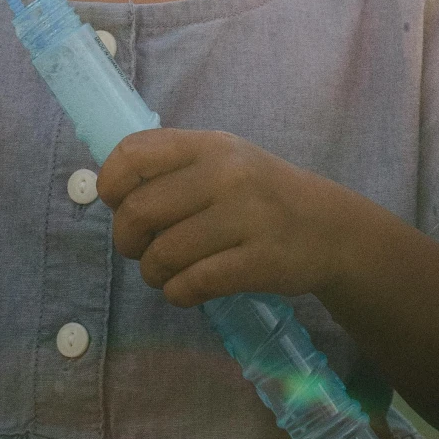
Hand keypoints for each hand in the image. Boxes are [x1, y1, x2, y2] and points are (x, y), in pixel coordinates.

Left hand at [100, 129, 369, 307]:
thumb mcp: (225, 161)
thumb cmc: (262, 194)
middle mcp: (227, 175)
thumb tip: (109, 192)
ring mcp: (246, 218)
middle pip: (139, 211)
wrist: (329, 228)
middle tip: (141, 250)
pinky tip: (189, 289)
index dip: (111, 184)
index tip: (118, 204)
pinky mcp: (258, 262)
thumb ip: (174, 168)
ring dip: (154, 274)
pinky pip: (191, 285)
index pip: (134, 154)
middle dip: (127, 241)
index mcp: (211, 145)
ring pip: (162, 255)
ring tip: (169, 273)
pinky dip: (178, 294)